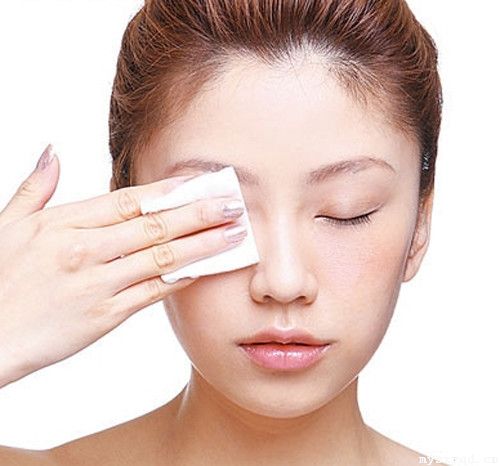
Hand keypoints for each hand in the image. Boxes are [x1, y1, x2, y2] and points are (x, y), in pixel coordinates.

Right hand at [0, 145, 245, 387]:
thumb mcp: (6, 226)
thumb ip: (35, 188)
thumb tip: (52, 152)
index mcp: (65, 224)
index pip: (128, 200)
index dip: (169, 191)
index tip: (199, 182)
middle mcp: (86, 251)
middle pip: (155, 226)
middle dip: (199, 214)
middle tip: (234, 204)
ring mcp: (99, 284)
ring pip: (162, 258)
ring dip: (202, 245)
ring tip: (233, 235)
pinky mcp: (105, 316)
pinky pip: (152, 293)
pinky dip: (180, 280)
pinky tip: (204, 269)